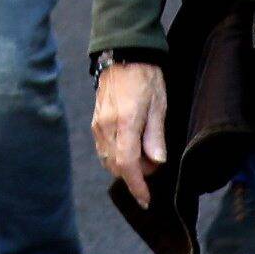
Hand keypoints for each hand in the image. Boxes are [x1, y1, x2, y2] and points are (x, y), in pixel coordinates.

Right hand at [90, 58, 169, 205]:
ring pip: (108, 159)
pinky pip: (103, 149)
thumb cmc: (146, 77)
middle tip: (154, 165)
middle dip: (135, 175)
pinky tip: (130, 148)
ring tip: (144, 155)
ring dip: (126, 166)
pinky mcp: (95, 121)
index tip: (146, 200)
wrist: (123, 53)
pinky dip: (116, 156)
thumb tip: (157, 161)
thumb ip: (155, 135)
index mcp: (126, 122)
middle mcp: (107, 126)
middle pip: (117, 166)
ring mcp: (98, 124)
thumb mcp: (159, 104)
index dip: (137, 185)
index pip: (127, 164)